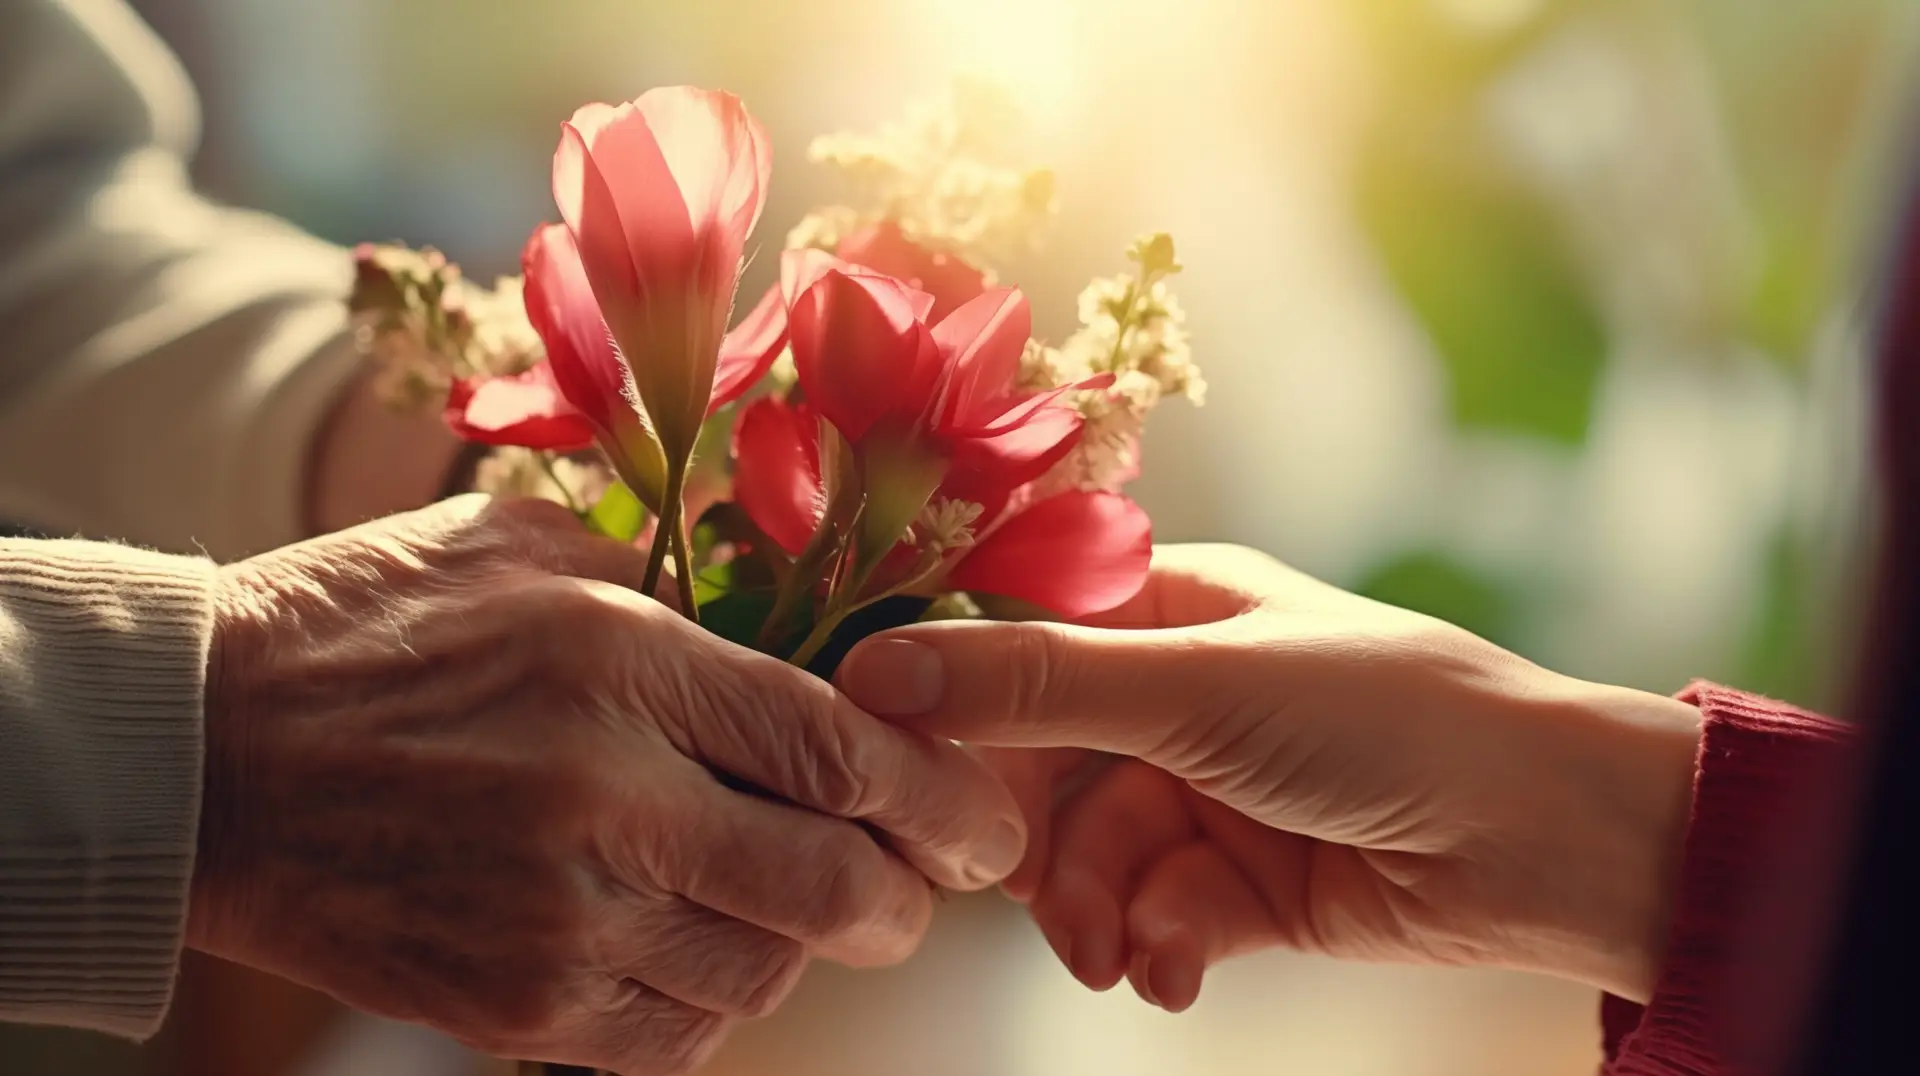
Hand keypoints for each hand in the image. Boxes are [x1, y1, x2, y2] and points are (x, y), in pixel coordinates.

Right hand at [192, 495, 1024, 1073]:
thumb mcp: (525, 550)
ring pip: (766, 974)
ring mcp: (558, 922)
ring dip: (804, 946)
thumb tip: (806, 619)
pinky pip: (677, 1039)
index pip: (845, 754)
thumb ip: (676, 581)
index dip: (944, 798)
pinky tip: (698, 948)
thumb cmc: (369, 630)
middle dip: (906, 895)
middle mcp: (607, 802)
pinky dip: (717, 1003)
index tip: (983, 820)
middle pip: (834, 888)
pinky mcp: (512, 1008)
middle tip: (916, 880)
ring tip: (788, 900)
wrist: (201, 757)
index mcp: (622, 667)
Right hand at [836, 544, 1701, 1011]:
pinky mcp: (1246, 885)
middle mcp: (1182, 693)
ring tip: (1114, 954)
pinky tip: (1177, 975)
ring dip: (1091, 912)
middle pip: (1040, 760)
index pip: (1017, 634)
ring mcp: (1213, 791)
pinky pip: (1157, 918)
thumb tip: (879, 667)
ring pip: (1090, 856)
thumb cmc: (1389, 718)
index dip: (947, 692)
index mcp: (1170, 607)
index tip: (883, 752)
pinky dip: (1158, 948)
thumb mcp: (1197, 688)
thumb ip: (1036, 683)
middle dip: (1021, 836)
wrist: (1554, 841)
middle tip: (993, 885)